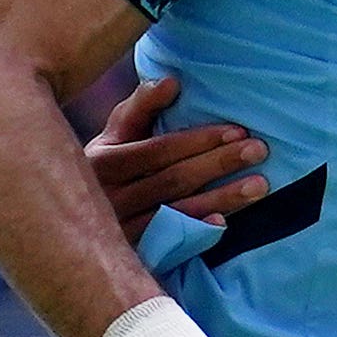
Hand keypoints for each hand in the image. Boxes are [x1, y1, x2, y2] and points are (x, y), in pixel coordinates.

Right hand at [86, 74, 270, 238]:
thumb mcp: (115, 135)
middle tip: (258, 150)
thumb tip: (171, 82)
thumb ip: (141, 106)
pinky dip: (196, 231)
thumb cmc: (108, 166)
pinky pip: (169, 242)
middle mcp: (107, 198)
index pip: (159, 150)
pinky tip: (223, 223)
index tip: (238, 131)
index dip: (198, 140)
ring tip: (260, 185)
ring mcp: (119, 230)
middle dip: (218, 163)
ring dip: (221, 198)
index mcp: (102, 161)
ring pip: (177, 211)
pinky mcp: (131, 254)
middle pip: (173, 180)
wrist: (77, 222)